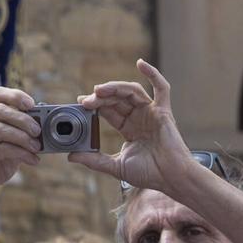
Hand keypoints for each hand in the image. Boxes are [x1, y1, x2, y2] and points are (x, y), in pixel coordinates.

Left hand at [70, 60, 196, 191]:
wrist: (171, 178)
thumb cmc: (149, 174)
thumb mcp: (116, 166)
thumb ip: (94, 160)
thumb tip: (71, 156)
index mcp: (130, 129)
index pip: (109, 111)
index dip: (95, 105)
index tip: (80, 103)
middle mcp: (140, 118)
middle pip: (117, 99)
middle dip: (100, 98)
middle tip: (86, 100)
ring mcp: (152, 112)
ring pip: (131, 91)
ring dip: (115, 88)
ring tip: (100, 90)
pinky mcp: (164, 111)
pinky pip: (162, 88)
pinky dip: (152, 74)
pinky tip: (141, 64)